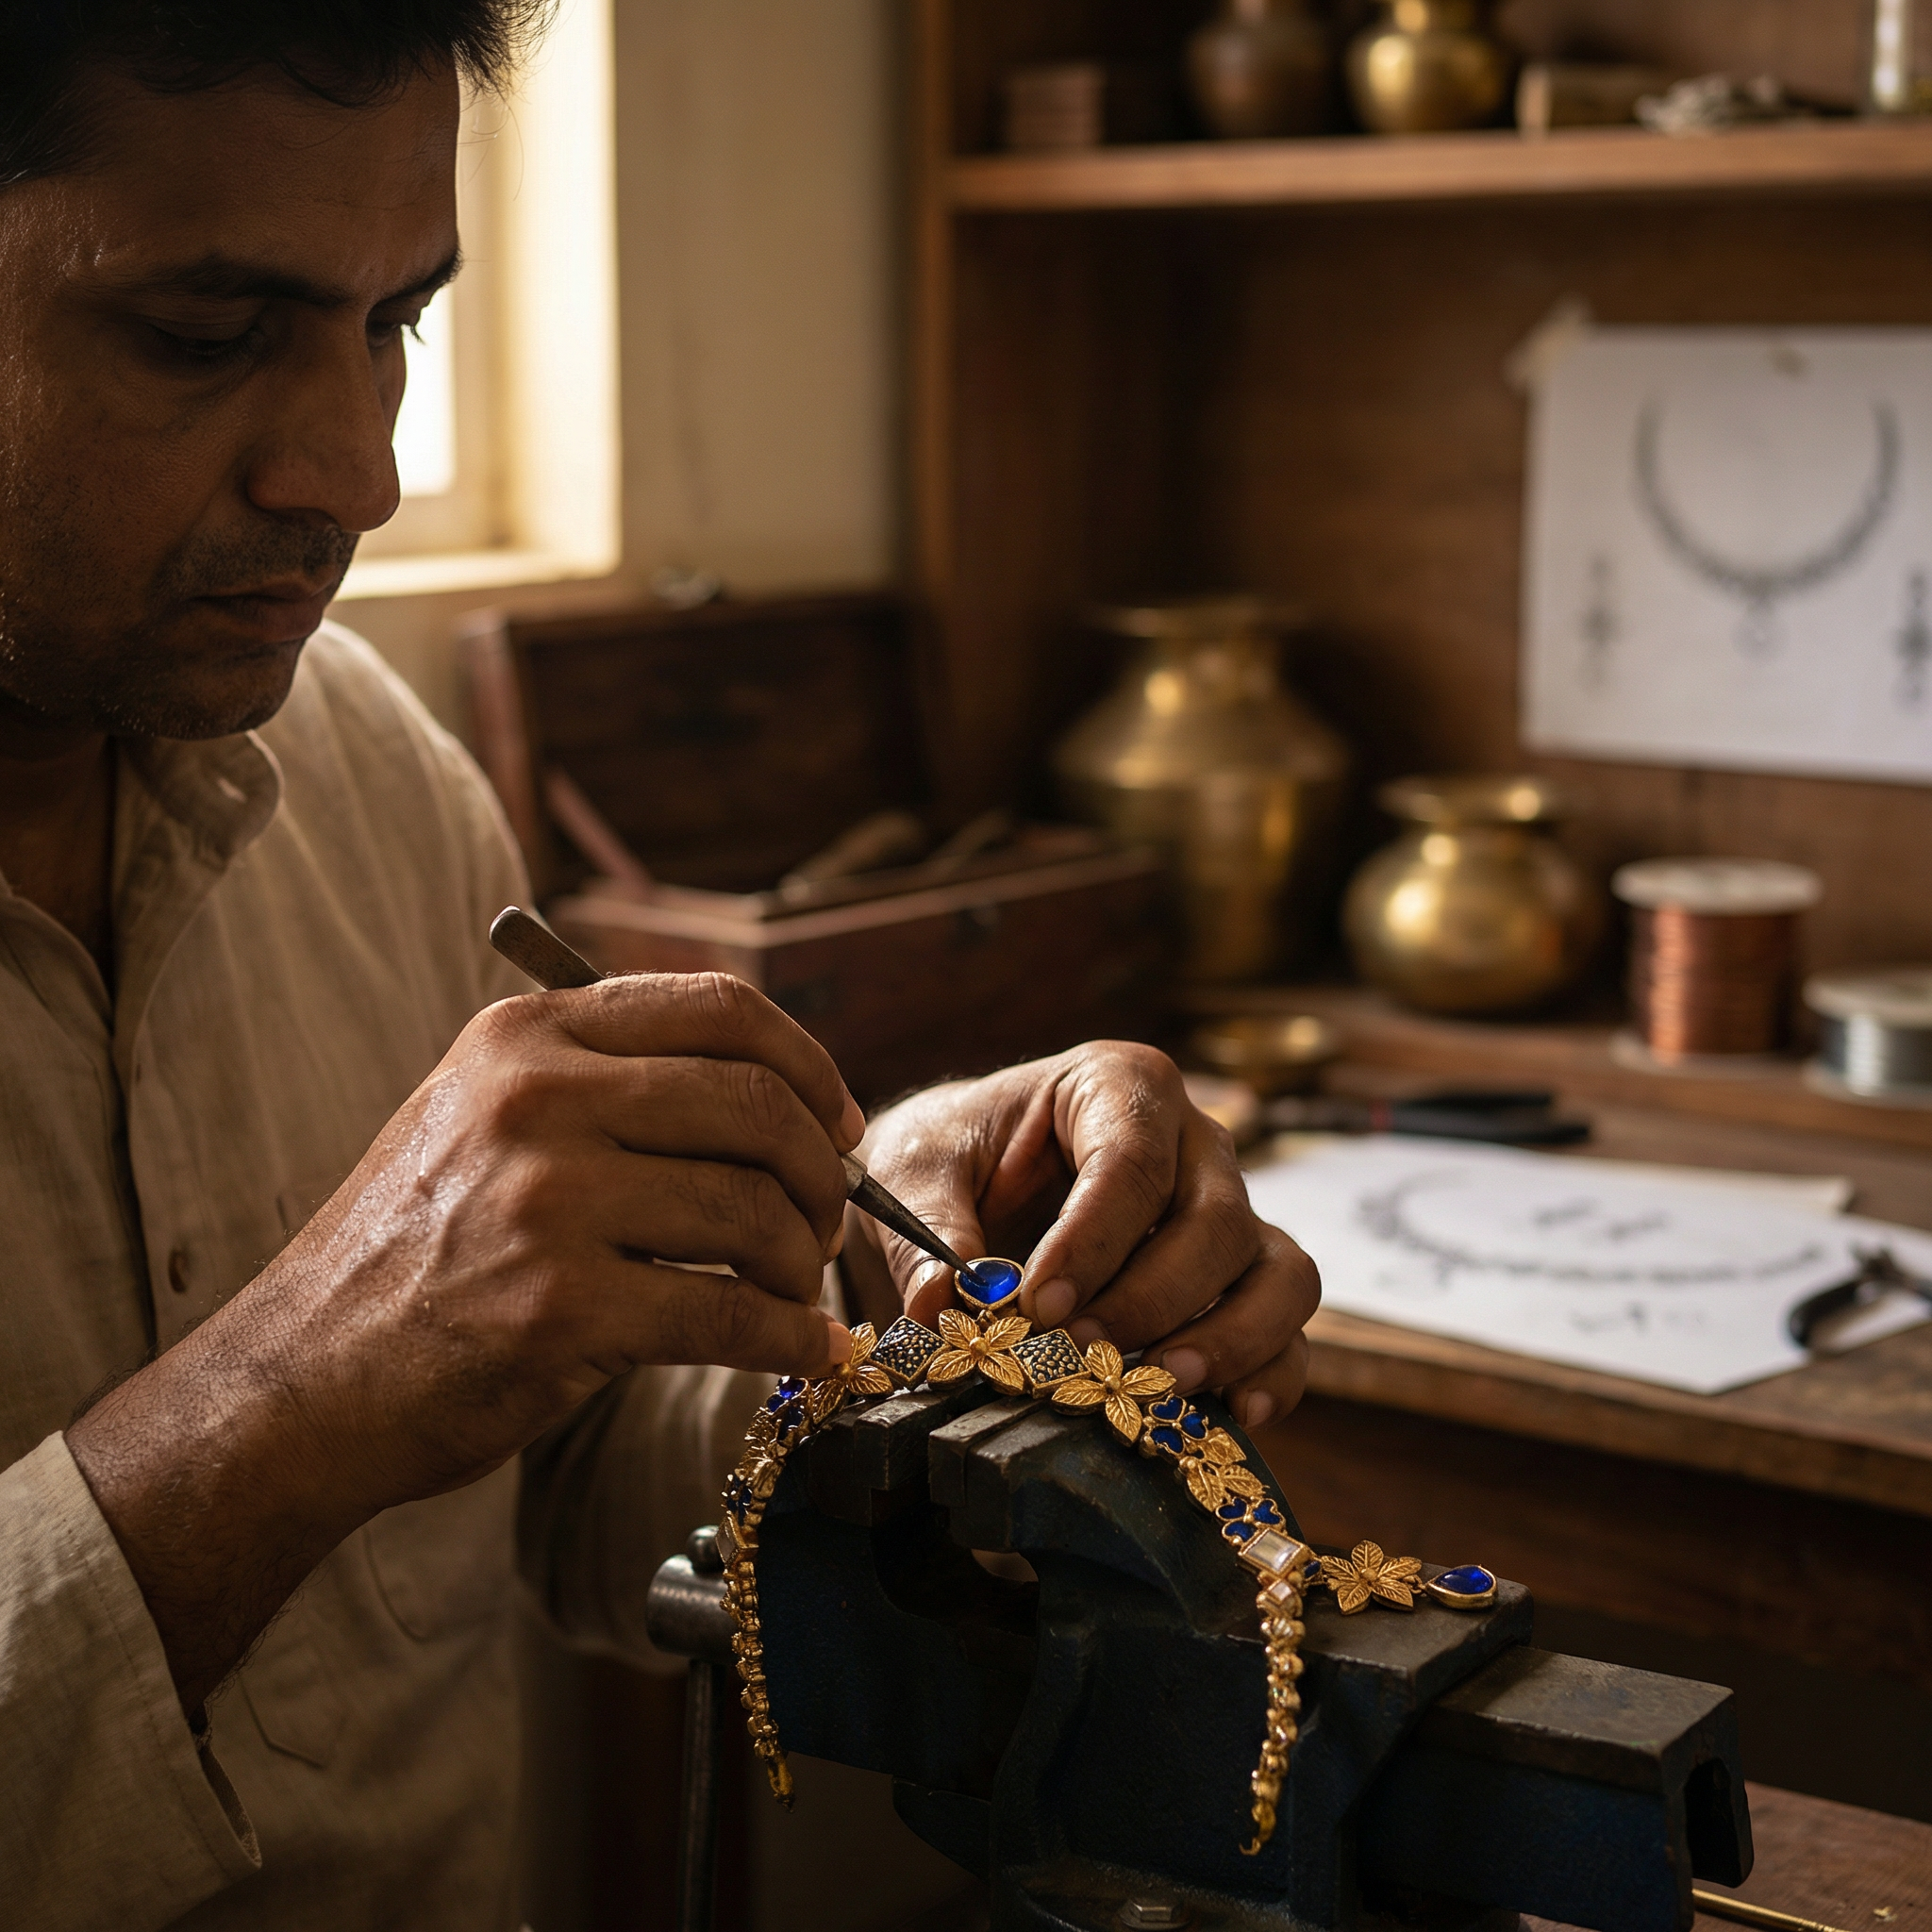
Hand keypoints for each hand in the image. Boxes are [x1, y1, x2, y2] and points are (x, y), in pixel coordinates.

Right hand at [68, 971, 861, 1709]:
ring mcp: (546, 1203)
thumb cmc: (415, 1250)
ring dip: (803, 1262)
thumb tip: (776, 1093)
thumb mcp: (481, 1113)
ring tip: (795, 1291)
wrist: (304, 1380)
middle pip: (754, 1106)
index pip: (719, 1008)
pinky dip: (790, 1339)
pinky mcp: (561, 1310)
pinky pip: (729, 1315)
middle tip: (826, 1220)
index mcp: (528, 1035)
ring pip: (753, 1211)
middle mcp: (536, 1099)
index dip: (808, 1066)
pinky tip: (803, 1350)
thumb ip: (604, 1080)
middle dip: (820, 1172)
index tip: (838, 1122)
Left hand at [843, 1043, 1318, 1430]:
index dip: (1093, 1240)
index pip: (1131, 1161)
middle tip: (1080, 1352)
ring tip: (1162, 1384)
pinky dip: (1274, 1373)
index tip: (1036, 1303)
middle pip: (1215, 1221)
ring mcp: (1233, 1215)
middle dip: (1151, 1297)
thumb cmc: (951, 1158)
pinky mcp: (1244, 1284)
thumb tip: (946, 1304)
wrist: (967, 1186)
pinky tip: (1236, 1413)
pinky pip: (1289, 1329)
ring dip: (1231, 1337)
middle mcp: (1196, 1145)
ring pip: (1280, 1272)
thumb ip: (926, 1228)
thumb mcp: (914, 1171)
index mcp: (1119, 1087)